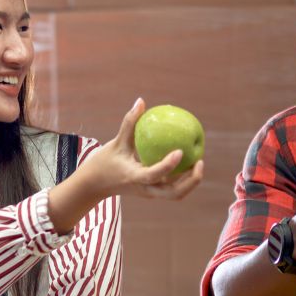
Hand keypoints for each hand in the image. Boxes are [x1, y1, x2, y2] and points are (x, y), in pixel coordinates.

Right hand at [81, 98, 204, 200]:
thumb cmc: (105, 161)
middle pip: (173, 194)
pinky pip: (171, 187)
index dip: (168, 165)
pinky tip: (189, 161)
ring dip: (190, 181)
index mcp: (135, 178)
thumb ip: (129, 123)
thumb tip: (141, 101)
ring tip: (199, 161)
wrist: (95, 185)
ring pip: (175, 194)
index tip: (180, 151)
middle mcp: (145, 189)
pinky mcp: (152, 192)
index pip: (154, 175)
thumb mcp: (116, 142)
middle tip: (200, 161)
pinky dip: (182, 178)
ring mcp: (150, 193)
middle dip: (191, 181)